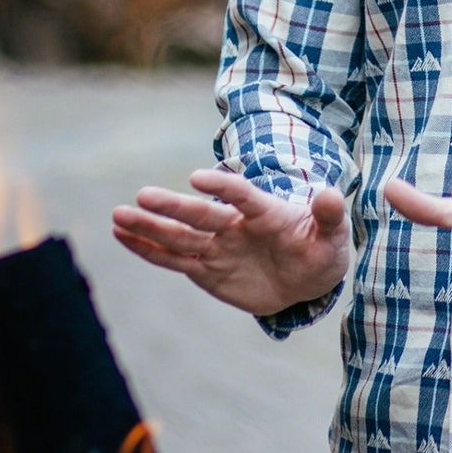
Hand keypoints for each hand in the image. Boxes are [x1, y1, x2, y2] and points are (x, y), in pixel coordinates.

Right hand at [112, 169, 348, 317]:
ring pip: (180, 237)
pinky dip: (149, 249)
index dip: (223, 186)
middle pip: (202, 215)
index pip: (242, 195)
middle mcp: (236, 225)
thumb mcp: (333, 233)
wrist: (307, 275)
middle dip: (173, 207)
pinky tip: (122, 235)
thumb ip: (329, 215)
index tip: (198, 177)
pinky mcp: (207, 270)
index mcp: (266, 211)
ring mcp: (218, 247)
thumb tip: (332, 194)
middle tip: (142, 195)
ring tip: (118, 215)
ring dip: (150, 227)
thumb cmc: (322, 247)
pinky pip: (174, 260)